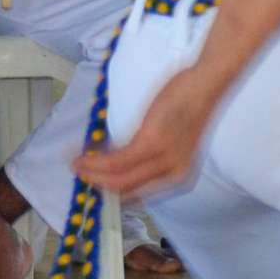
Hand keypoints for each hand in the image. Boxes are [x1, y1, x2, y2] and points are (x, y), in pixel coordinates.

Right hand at [75, 64, 225, 198]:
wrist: (204, 84)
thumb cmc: (187, 107)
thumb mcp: (172, 141)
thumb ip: (150, 156)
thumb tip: (116, 162)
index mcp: (178, 176)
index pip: (138, 194)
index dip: (111, 191)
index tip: (94, 183)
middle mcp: (172, 174)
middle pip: (124, 190)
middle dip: (96, 184)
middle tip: (79, 174)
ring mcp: (162, 160)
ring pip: (116, 179)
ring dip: (90, 173)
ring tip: (75, 165)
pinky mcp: (150, 143)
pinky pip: (115, 161)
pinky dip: (94, 161)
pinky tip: (82, 156)